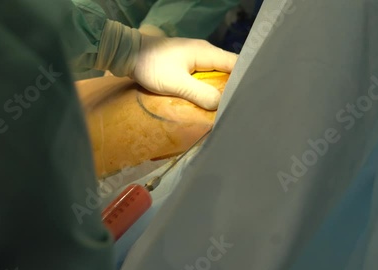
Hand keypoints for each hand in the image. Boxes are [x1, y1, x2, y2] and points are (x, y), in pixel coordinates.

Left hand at [97, 20, 236, 108]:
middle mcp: (204, 53)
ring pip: (215, 74)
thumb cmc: (152, 66)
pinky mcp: (186, 65)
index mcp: (206, 53)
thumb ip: (199, 93)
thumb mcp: (176, 83)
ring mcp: (195, 58)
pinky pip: (204, 77)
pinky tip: (207, 102)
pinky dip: (207, 89)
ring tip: (226, 108)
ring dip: (220, 89)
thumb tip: (220, 105)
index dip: (244, 80)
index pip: (236, 64)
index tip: (248, 99)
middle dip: (233, 87)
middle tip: (238, 108)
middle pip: (228, 70)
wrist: (128, 54)